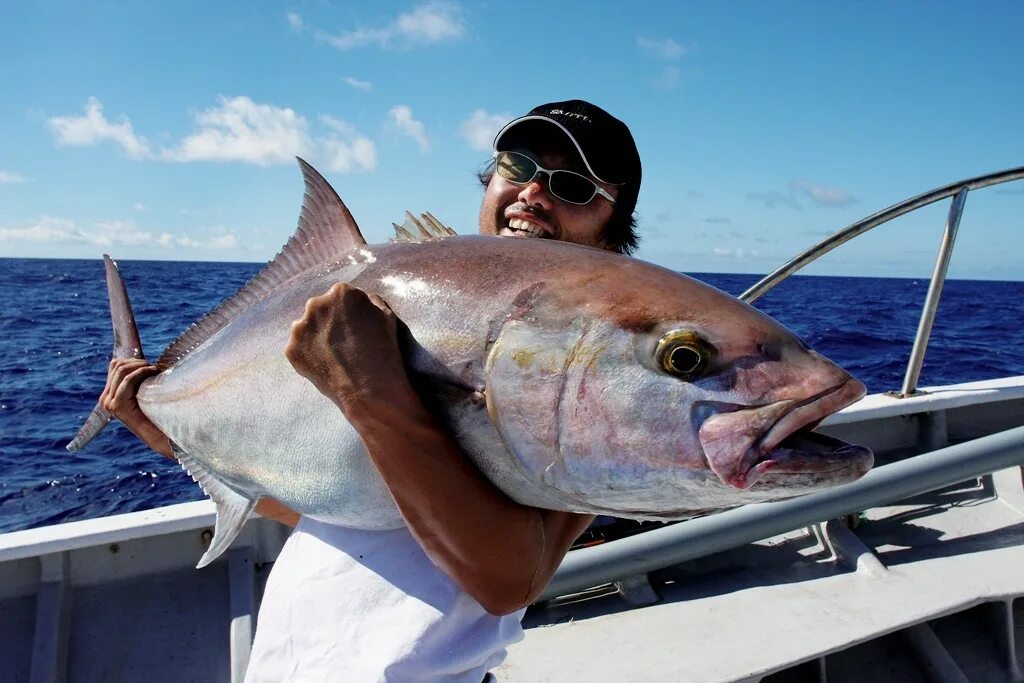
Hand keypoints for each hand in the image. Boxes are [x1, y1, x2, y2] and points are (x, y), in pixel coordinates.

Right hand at [100, 358, 160, 424]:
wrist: (157, 434)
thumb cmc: (154, 411)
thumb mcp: (141, 391)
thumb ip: (137, 379)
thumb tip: (142, 359)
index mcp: (109, 394)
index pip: (115, 365)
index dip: (132, 360)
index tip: (148, 363)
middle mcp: (105, 398)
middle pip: (118, 365)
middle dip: (137, 362)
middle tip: (153, 366)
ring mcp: (109, 402)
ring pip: (122, 370)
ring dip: (140, 366)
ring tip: (155, 369)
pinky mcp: (117, 405)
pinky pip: (128, 380)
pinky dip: (141, 372)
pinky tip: (153, 372)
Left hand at [285, 283, 407, 412]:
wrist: (369, 387)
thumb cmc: (383, 350)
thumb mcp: (386, 316)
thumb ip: (370, 301)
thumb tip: (362, 300)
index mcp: (340, 292)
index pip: (340, 295)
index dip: (348, 311)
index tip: (354, 325)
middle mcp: (315, 304)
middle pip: (319, 308)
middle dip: (328, 320)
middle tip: (341, 340)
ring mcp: (300, 327)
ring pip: (305, 327)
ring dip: (315, 336)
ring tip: (331, 354)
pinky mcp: (292, 349)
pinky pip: (299, 348)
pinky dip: (308, 354)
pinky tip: (324, 364)